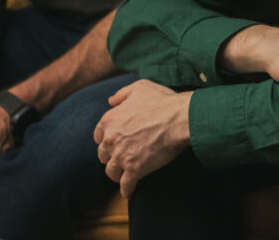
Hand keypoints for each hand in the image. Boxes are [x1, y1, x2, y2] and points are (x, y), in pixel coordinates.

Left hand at [94, 79, 190, 198]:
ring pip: (111, 171)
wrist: (180, 118)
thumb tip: (110, 101)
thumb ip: (121, 94)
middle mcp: (111, 139)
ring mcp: (121, 156)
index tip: (114, 143)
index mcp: (110, 120)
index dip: (106, 139)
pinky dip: (126, 189)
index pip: (98, 136)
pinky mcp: (134, 169)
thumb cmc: (162, 101)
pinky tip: (128, 191)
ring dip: (117, 173)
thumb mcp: (139, 87)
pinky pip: (125, 185)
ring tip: (124, 175)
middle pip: (103, 155)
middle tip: (120, 157)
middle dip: (110, 156)